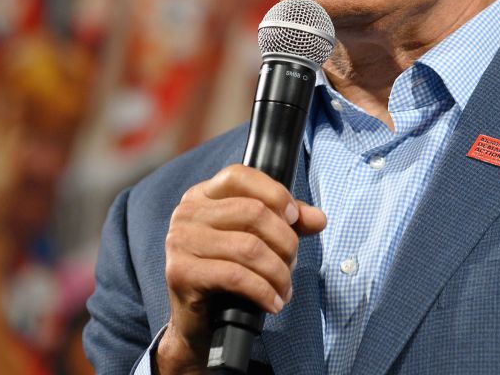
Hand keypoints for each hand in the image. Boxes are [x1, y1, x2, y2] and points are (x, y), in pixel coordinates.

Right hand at [157, 165, 325, 373]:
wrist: (198, 323)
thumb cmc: (228, 275)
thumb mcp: (259, 240)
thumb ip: (288, 223)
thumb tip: (318, 218)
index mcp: (203, 195)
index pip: (240, 175)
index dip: (275, 193)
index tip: (294, 218)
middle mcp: (187, 213)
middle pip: (253, 212)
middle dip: (285, 241)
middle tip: (291, 264)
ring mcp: (180, 242)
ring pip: (249, 247)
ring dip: (278, 271)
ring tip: (285, 288)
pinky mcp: (181, 273)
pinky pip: (236, 276)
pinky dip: (263, 291)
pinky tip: (273, 302)